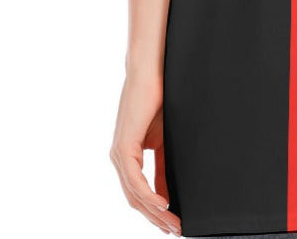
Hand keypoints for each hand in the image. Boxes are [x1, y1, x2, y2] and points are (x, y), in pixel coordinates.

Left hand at [110, 75, 181, 235]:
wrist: (151, 72)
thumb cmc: (160, 98)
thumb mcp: (165, 138)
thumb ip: (164, 163)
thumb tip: (170, 188)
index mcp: (130, 155)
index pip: (141, 191)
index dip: (157, 210)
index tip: (175, 222)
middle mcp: (120, 158)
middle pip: (136, 199)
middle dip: (157, 218)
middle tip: (177, 229)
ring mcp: (120, 153)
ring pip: (134, 194)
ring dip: (155, 212)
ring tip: (173, 223)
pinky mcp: (123, 146)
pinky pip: (134, 180)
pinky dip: (148, 195)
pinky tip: (163, 204)